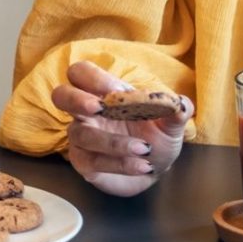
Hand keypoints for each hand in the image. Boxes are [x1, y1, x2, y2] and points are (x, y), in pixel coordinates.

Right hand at [49, 61, 190, 196]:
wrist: (156, 168)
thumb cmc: (156, 137)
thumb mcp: (171, 123)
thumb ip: (177, 110)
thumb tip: (182, 103)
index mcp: (104, 94)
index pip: (82, 73)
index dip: (93, 77)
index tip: (118, 89)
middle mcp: (87, 114)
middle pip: (60, 95)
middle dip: (75, 99)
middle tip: (99, 108)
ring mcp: (82, 138)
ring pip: (82, 135)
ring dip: (114, 142)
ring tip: (145, 149)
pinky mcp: (84, 164)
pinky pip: (92, 161)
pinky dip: (120, 163)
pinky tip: (143, 165)